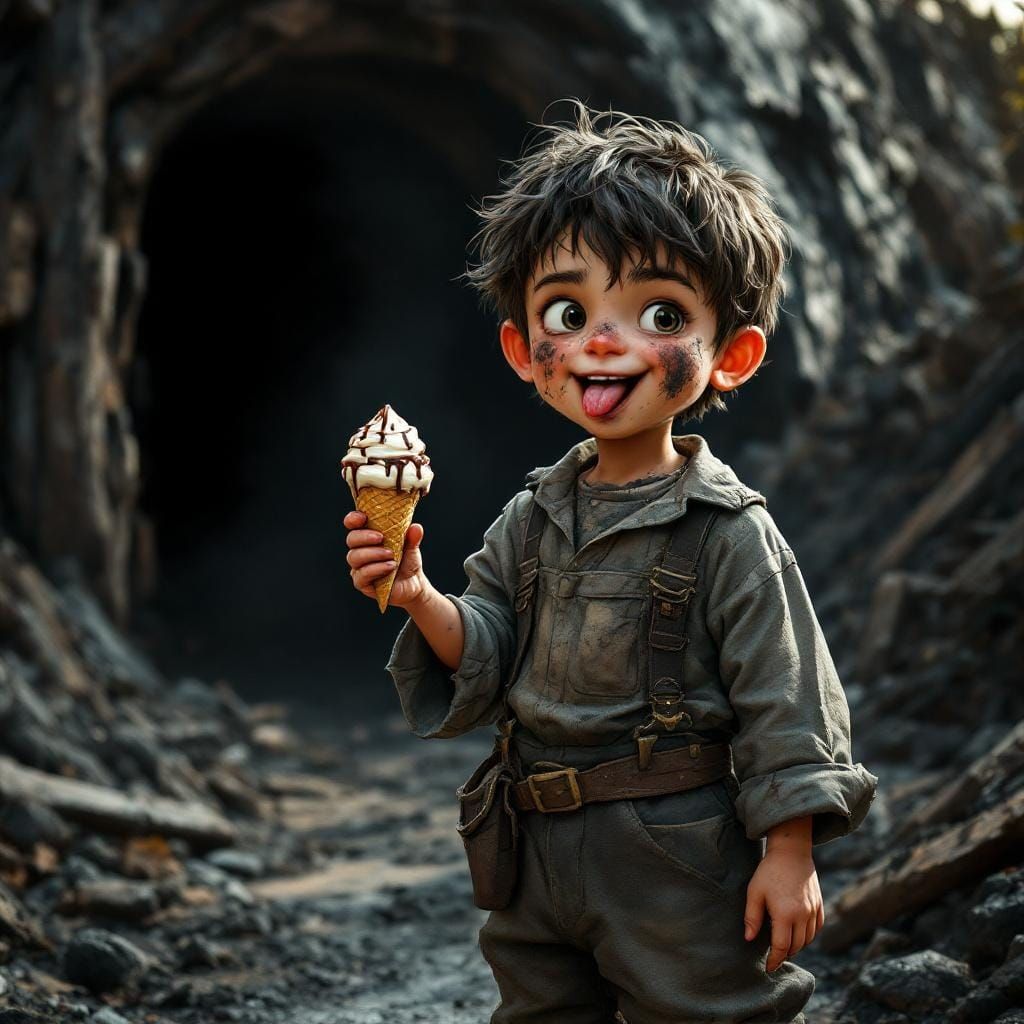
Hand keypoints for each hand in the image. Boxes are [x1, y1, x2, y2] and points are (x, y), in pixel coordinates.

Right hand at [343, 510, 426, 608]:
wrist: (413, 584)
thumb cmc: (407, 562)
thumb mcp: (411, 547)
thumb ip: (412, 537)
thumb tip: (416, 527)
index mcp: (368, 536)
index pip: (353, 524)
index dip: (353, 519)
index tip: (363, 517)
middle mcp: (360, 550)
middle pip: (351, 539)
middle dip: (364, 537)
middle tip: (381, 538)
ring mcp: (358, 567)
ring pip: (354, 557)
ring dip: (373, 554)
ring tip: (391, 555)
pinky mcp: (361, 583)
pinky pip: (362, 574)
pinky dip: (376, 569)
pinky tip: (390, 567)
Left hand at [743, 846, 823, 971]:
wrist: (791, 852)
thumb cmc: (769, 871)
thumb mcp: (754, 892)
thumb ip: (752, 918)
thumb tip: (749, 939)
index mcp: (785, 914)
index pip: (781, 947)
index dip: (774, 959)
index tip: (769, 967)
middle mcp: (802, 915)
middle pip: (796, 946)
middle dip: (784, 954)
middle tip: (774, 957)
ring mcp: (813, 910)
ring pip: (808, 939)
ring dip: (797, 946)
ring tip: (784, 945)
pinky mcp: (819, 905)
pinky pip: (816, 928)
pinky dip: (808, 936)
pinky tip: (798, 934)